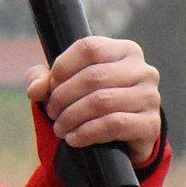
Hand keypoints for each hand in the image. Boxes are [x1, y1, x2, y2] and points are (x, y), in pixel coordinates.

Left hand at [25, 36, 161, 167]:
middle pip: (93, 76)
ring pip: (102, 101)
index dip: (62, 68)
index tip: (50, 87)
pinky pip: (114, 124)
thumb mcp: (66, 85)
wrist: (122, 138)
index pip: (89, 48)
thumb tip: (34, 89)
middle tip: (52, 113)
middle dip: (63, 97)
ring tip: (59, 128)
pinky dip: (86, 132)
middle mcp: (143, 70)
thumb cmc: (91, 101)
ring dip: (71, 117)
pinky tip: (73, 138)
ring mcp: (150, 96)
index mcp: (124, 51)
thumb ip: (44, 79)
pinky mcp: (151, 123)